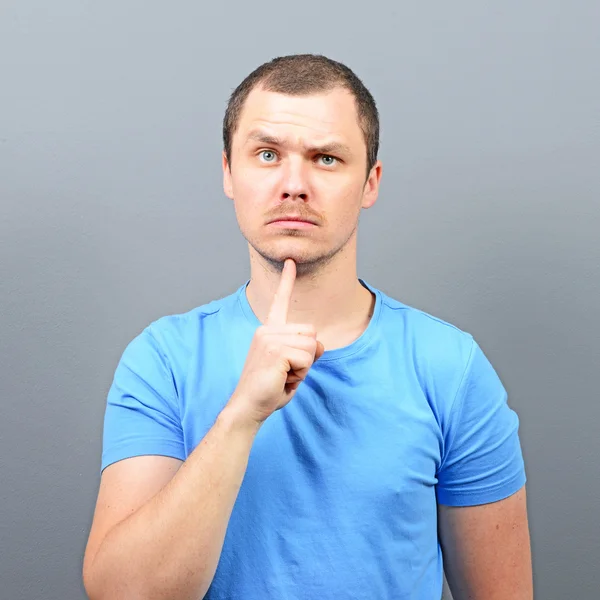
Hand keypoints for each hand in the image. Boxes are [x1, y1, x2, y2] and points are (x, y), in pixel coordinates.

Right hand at [229, 259, 324, 425]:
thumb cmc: (270, 388)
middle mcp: (267, 330)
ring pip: (312, 346)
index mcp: (269, 331)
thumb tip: (320, 344)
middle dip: (308, 356)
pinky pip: (307, 358)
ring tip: (283, 376)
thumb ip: (307, 352)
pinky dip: (300, 374)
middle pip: (312, 332)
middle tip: (287, 372)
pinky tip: (282, 380)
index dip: (286, 281)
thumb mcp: (293, 367)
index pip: (280, 301)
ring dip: (304, 367)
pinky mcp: (274, 350)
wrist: (249, 407)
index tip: (290, 261)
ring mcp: (269, 338)